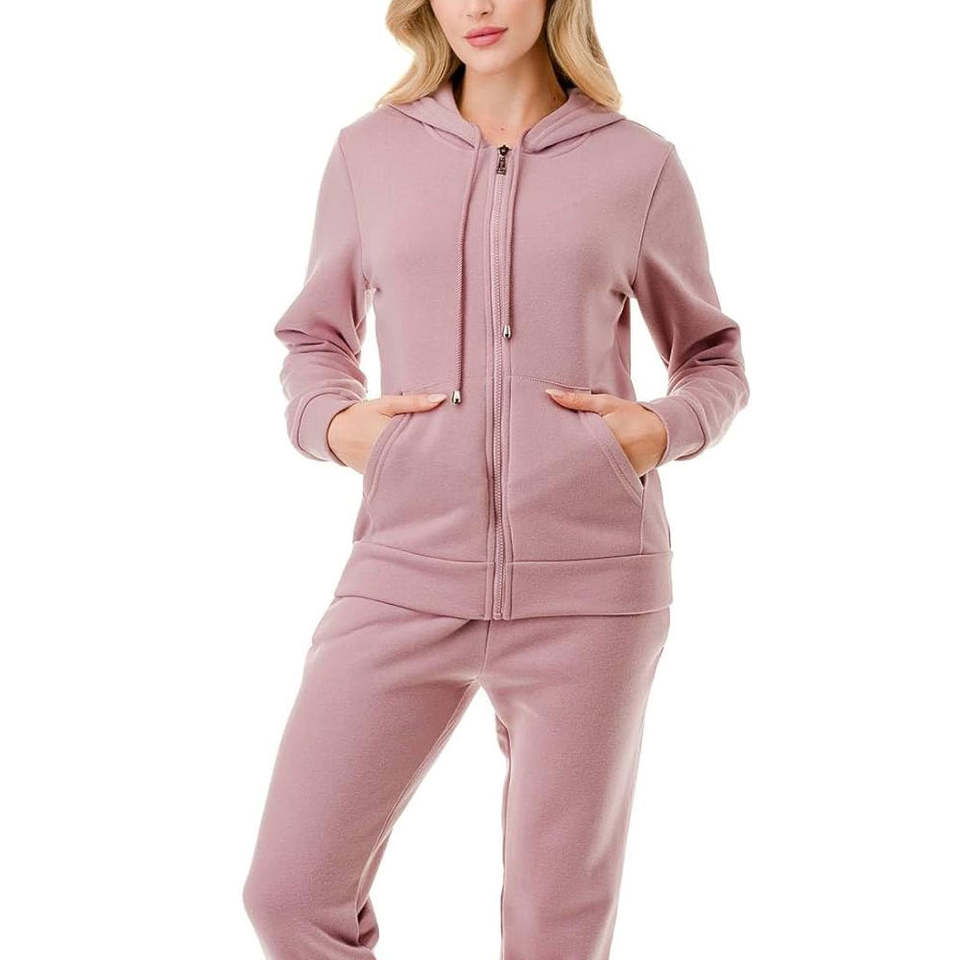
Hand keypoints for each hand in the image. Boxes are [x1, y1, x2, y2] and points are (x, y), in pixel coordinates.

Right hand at [327, 393, 446, 472]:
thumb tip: (442, 399)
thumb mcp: (387, 404)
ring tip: (441, 467)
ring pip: (408, 471)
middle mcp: (384, 458)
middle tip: (455, 459)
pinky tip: (421, 471)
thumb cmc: (362, 415)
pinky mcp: (376, 477)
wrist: (334, 433)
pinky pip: (397, 476)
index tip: (454, 447)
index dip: (436, 447)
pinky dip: (407, 472)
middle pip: (417, 462)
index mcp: (388, 438)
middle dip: (433, 460)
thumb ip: (414, 402)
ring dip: (421, 468)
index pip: (419, 445)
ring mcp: (379, 471)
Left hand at [545, 388, 666, 476]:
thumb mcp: (606, 403)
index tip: (542, 454)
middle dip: (563, 468)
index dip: (559, 451)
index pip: (577, 446)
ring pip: (590, 476)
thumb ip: (577, 400)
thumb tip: (549, 393)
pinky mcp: (623, 480)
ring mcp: (619, 471)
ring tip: (553, 482)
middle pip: (580, 465)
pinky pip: (601, 481)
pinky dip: (589, 480)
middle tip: (541, 472)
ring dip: (575, 477)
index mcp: (608, 436)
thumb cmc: (632, 415)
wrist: (662, 433)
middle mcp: (615, 457)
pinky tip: (575, 484)